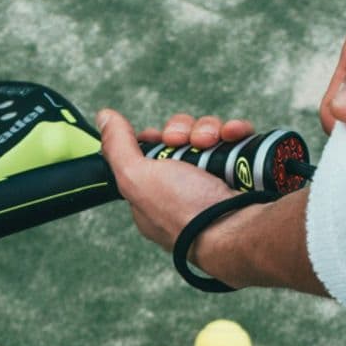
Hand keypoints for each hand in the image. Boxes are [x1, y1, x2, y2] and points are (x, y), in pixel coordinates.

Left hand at [95, 108, 252, 253]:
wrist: (237, 230)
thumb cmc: (184, 214)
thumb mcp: (136, 178)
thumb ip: (117, 147)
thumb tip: (104, 116)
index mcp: (154, 196)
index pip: (149, 156)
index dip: (155, 140)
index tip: (161, 138)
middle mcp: (183, 190)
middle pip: (179, 140)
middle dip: (183, 131)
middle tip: (186, 142)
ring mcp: (214, 182)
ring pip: (208, 136)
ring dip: (209, 130)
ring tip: (212, 142)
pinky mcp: (242, 174)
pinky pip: (236, 141)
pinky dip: (235, 133)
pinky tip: (233, 136)